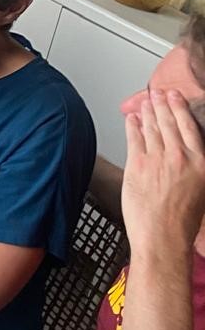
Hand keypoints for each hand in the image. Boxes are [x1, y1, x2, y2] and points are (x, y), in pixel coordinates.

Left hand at [122, 89, 204, 254]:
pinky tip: (131, 119)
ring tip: (144, 102)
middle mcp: (179, 157)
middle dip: (160, 103)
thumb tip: (186, 154)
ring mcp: (157, 159)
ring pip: (151, 127)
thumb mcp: (201, 190)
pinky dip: (132, 126)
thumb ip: (194, 167)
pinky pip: (134, 138)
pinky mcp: (137, 164)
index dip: (179, 108)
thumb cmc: (182, 222)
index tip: (175, 96)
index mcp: (199, 163)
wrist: (163, 237)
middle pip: (168, 122)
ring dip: (146, 111)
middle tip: (156, 93)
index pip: (188, 126)